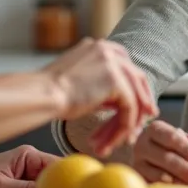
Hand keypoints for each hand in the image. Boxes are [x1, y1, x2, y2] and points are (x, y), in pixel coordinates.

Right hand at [43, 38, 158, 156]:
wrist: (42, 95)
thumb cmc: (51, 94)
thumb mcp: (80, 82)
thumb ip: (101, 84)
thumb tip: (116, 101)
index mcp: (100, 47)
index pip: (127, 67)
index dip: (136, 88)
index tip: (140, 106)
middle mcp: (109, 49)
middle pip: (137, 78)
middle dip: (143, 102)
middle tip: (145, 121)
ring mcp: (114, 62)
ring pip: (135, 96)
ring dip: (130, 122)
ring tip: (123, 141)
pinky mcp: (116, 80)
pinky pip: (129, 108)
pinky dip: (125, 126)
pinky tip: (116, 140)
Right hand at [131, 120, 187, 184]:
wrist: (147, 159)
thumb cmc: (168, 148)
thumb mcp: (183, 141)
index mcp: (155, 129)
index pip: (173, 138)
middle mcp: (142, 144)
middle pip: (165, 156)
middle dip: (185, 168)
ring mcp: (136, 162)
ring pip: (157, 172)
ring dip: (177, 180)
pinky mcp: (136, 178)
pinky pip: (151, 184)